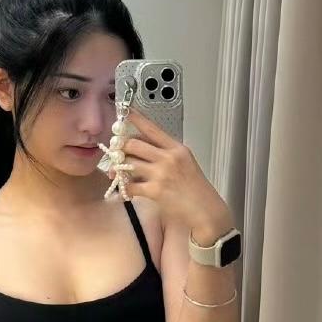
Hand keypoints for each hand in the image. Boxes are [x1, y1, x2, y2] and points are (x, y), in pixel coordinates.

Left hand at [118, 108, 232, 239]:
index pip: (152, 128)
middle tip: (115, 154)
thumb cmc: (196, 189)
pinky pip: (130, 185)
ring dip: (118, 168)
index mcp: (177, 148)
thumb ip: (166, 153)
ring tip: (116, 174)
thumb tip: (142, 148)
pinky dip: (124, 188)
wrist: (205, 210)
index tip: (124, 111)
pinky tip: (126, 191)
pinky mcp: (155, 190)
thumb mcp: (185, 163)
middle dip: (120, 148)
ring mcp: (161, 174)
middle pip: (134, 144)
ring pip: (128, 163)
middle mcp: (169, 158)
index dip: (135, 119)